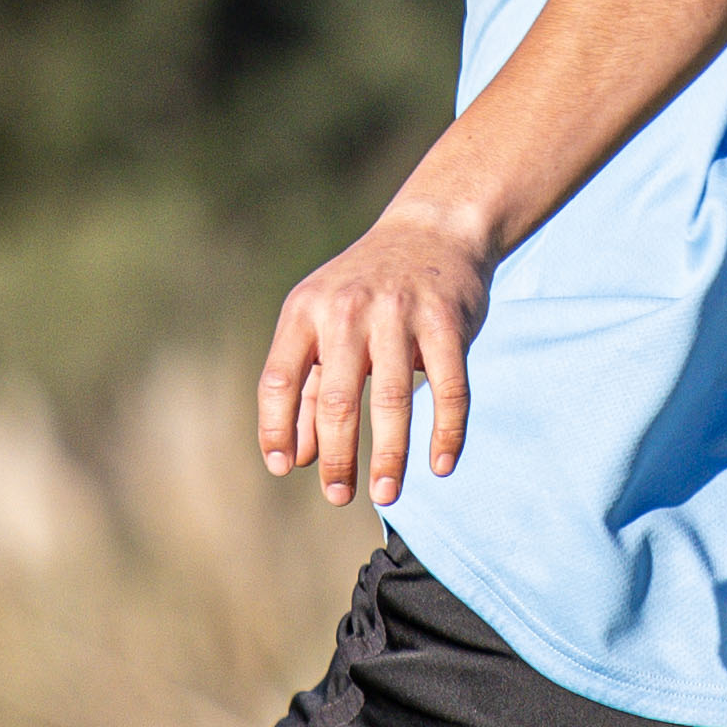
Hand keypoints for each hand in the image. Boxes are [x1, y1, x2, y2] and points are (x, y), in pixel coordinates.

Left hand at [256, 193, 495, 505]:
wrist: (433, 230)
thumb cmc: (366, 289)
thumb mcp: (324, 323)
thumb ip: (306, 386)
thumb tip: (297, 459)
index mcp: (306, 310)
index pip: (279, 380)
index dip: (278, 429)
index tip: (286, 469)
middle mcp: (348, 309)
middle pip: (336, 398)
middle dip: (337, 456)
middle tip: (340, 497)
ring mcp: (400, 314)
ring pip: (392, 399)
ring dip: (389, 455)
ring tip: (385, 496)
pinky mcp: (447, 322)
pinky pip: (449, 388)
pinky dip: (445, 432)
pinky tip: (440, 465)